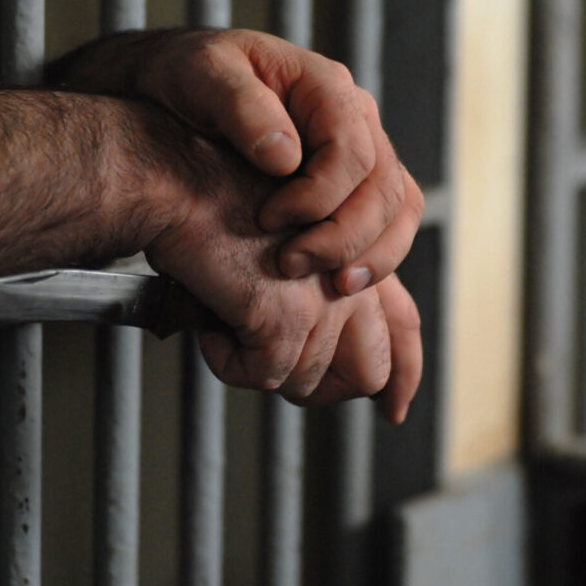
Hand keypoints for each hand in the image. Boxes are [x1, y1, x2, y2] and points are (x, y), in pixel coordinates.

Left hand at [47, 28, 423, 295]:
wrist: (176, 93)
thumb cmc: (188, 79)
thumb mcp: (199, 75)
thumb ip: (240, 106)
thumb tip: (286, 158)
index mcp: (324, 87)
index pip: (352, 152)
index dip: (318, 198)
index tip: (266, 220)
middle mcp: (355, 118)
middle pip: (384, 188)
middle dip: (345, 237)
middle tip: (291, 265)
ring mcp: (361, 152)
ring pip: (398, 210)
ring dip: (374, 255)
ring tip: (334, 287)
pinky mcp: (353, 185)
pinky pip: (389, 223)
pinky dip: (375, 256)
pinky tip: (340, 282)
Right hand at [138, 127, 421, 421]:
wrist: (182, 178)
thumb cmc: (218, 197)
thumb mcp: (282, 238)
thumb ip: (311, 280)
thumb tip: (310, 343)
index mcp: (357, 256)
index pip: (403, 326)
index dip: (403, 375)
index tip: (394, 407)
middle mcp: (350, 278)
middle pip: (370, 371)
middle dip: (326, 388)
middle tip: (280, 376)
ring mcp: (323, 300)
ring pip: (306, 380)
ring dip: (261, 368)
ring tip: (229, 331)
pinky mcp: (283, 316)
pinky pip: (263, 377)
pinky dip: (228, 363)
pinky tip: (211, 330)